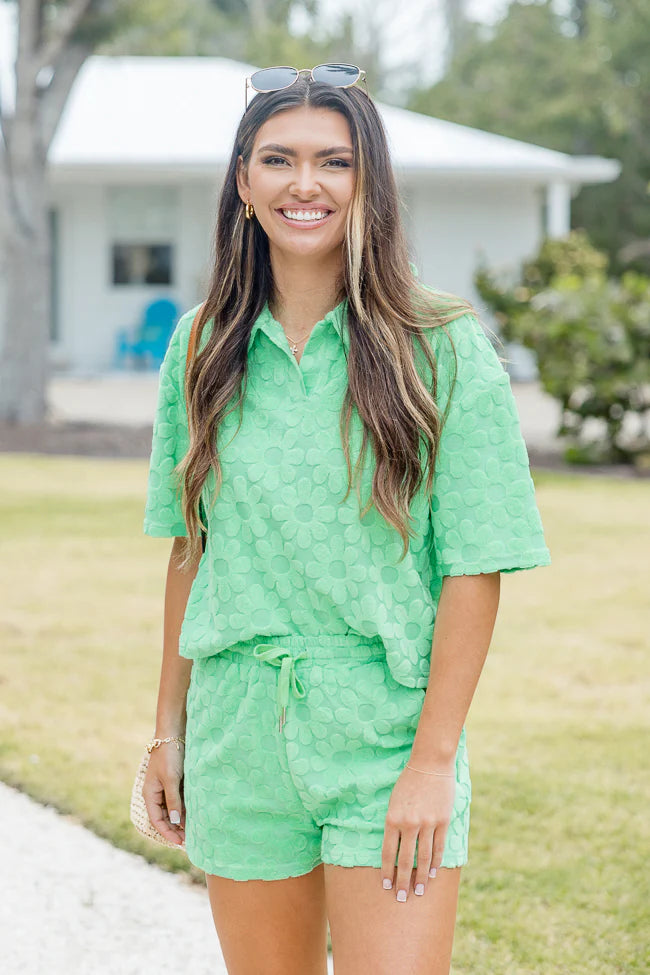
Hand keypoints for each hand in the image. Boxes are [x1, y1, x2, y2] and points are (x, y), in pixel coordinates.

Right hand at [142, 742, 185, 845]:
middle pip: (164, 817)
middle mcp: (156, 794)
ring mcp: (165, 788)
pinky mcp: (174, 782)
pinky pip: (178, 800)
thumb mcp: (171, 779)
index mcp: (150, 794)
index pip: (157, 820)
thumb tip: (176, 821)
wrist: (173, 734)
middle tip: (189, 839)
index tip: (180, 841)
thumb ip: (173, 800)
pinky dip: (185, 809)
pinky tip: (194, 814)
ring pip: (172, 810)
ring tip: (193, 830)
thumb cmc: (169, 756)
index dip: (168, 832)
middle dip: (175, 829)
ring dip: (181, 820)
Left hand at [381, 761, 455, 900]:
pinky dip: (435, 862)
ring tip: (419, 891)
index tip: (386, 886)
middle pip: (405, 860)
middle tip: (402, 898)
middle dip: (403, 881)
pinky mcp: (442, 821)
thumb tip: (394, 848)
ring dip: (421, 877)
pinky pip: (438, 847)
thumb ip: (394, 824)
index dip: (387, 871)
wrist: (429, 763)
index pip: (388, 852)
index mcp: (392, 818)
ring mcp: (427, 823)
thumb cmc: (408, 781)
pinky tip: (432, 873)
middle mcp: (409, 824)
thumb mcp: (394, 801)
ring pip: (423, 857)